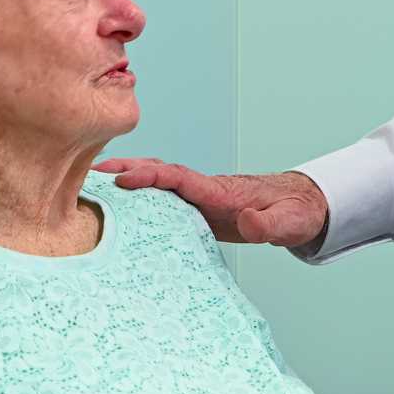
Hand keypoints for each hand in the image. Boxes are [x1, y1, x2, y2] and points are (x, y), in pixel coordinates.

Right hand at [96, 159, 328, 248]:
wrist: (303, 206)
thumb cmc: (295, 213)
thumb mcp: (288, 223)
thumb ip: (268, 224)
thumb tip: (247, 222)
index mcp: (220, 191)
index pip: (179, 178)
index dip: (150, 176)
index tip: (123, 180)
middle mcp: (206, 189)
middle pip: (160, 172)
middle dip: (126, 169)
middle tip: (90, 173)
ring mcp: (201, 197)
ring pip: (159, 183)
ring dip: (128, 179)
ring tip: (93, 183)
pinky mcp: (200, 209)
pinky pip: (165, 198)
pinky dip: (141, 195)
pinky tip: (121, 204)